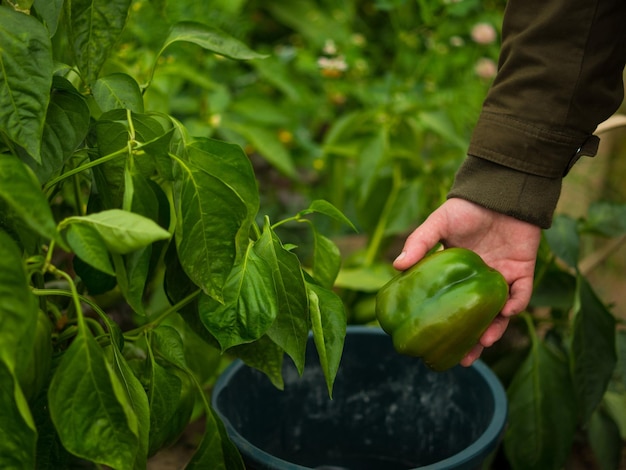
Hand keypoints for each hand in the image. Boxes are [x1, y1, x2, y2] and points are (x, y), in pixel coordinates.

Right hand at [393, 198, 540, 365]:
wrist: (501, 191)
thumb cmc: (467, 207)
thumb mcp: (439, 223)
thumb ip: (420, 242)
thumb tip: (396, 265)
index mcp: (457, 273)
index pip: (449, 305)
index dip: (442, 324)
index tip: (431, 343)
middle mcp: (478, 280)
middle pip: (474, 317)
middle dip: (471, 341)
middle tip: (463, 360)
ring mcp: (501, 277)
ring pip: (498, 313)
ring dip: (494, 329)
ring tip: (483, 342)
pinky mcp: (523, 272)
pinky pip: (521, 295)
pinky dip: (515, 305)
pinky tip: (506, 314)